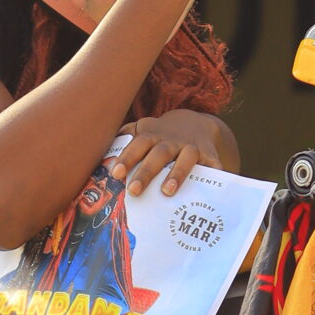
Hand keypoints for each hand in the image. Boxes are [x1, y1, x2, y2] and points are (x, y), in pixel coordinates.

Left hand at [114, 108, 240, 197]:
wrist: (195, 122)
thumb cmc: (160, 135)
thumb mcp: (143, 130)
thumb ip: (124, 139)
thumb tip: (100, 155)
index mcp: (151, 135)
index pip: (137, 144)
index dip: (127, 158)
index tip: (116, 173)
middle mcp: (171, 140)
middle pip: (158, 154)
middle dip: (146, 172)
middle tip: (134, 191)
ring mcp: (191, 147)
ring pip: (185, 159)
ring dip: (176, 174)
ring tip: (167, 191)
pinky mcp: (209, 155)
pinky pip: (213, 167)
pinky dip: (214, 175)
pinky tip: (210, 189)